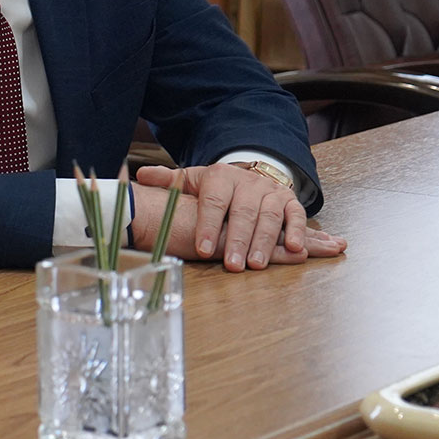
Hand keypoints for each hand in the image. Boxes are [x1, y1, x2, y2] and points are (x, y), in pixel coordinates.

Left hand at [132, 163, 345, 270]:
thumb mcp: (191, 181)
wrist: (248, 173)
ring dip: (264, 242)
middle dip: (237, 240)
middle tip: (231, 265)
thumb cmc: (215, 187)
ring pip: (269, 216)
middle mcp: (247, 183)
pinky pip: (296, 215)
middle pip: (242, 212)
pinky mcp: (290, 201)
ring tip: (255, 265)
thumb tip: (141, 175)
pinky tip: (294, 249)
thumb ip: (168, 181)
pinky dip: (297, 231)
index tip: (201, 248)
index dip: (207, 225)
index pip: (212, 202)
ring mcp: (270, 192)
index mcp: (220, 177)